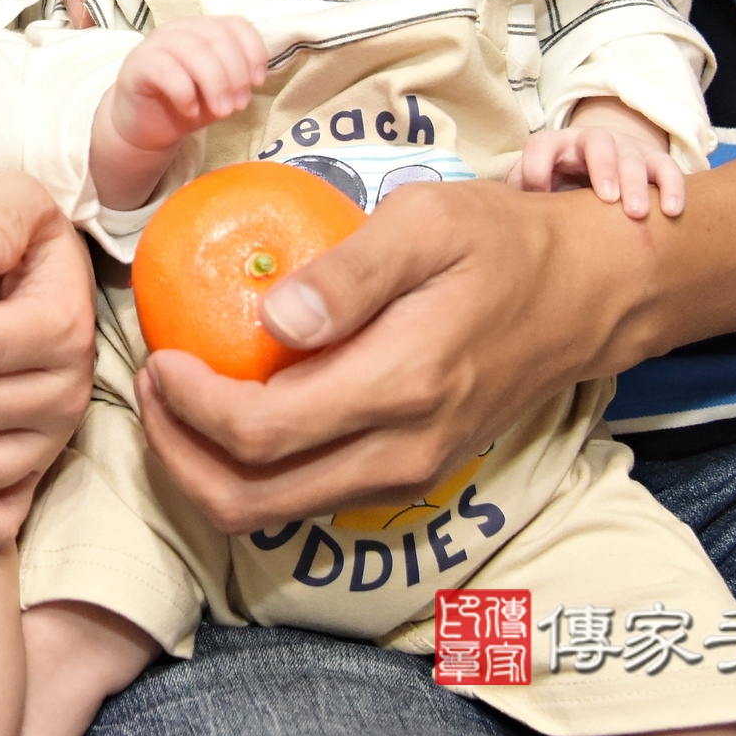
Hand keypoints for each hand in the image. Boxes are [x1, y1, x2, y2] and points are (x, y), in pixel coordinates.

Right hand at [106, 17, 266, 156]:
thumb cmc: (187, 105)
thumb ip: (237, 79)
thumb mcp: (221, 92)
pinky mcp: (137, 64)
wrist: (146, 127)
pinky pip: (166, 70)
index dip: (253, 51)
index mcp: (203, 29)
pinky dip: (185, 93)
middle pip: (217, 36)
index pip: (236, 24)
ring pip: (193, 50)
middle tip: (238, 106)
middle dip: (235, 74)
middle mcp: (180, 29)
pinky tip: (190, 111)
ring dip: (215, 84)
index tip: (257, 82)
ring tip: (221, 112)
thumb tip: (253, 80)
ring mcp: (156, 43)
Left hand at [134, 177, 649, 533]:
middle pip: (249, 499)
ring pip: (271, 512)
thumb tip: (271, 315)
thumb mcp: (424, 223)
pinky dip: (249, 468)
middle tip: (150, 382)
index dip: (186, 405)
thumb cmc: (500, 242)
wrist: (585, 293)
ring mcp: (405, 474)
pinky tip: (233, 404)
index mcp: (401, 386)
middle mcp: (400, 451)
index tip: (158, 352)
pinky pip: (304, 497)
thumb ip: (347, 273)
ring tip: (178, 393)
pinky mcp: (406, 475)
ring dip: (205, 467)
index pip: (258, 433)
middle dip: (175, 452)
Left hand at [507, 101, 685, 218]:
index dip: (536, 166)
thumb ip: (520, 194)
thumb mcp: (538, 182)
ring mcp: (627, 149)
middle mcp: (592, 141)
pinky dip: (673, 187)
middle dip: (604, 168)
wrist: (603, 162)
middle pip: (598, 143)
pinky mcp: (654, 161)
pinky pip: (668, 168)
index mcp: (557, 144)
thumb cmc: (561, 181)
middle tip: (607, 198)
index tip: (538, 193)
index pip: (542, 144)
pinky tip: (673, 211)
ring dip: (637, 183)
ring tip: (637, 213)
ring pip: (634, 157)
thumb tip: (506, 217)